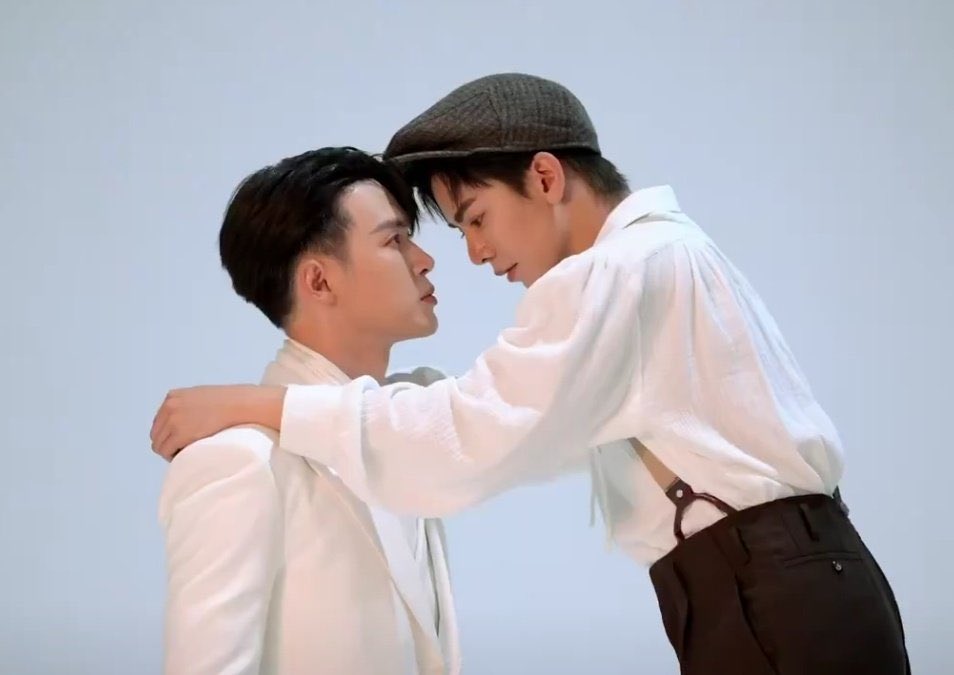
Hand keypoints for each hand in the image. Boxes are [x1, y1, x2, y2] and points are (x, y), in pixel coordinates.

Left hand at [150, 384, 281, 460]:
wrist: (239, 405)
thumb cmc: (228, 402)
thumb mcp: (200, 396)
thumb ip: (187, 405)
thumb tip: (185, 422)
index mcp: (172, 396)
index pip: (159, 421)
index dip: (168, 433)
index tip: (180, 440)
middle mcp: (169, 407)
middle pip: (156, 433)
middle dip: (167, 442)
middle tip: (184, 449)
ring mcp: (173, 421)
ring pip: (158, 445)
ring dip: (170, 451)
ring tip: (186, 453)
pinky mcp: (179, 434)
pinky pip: (166, 451)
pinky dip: (172, 456)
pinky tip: (185, 455)